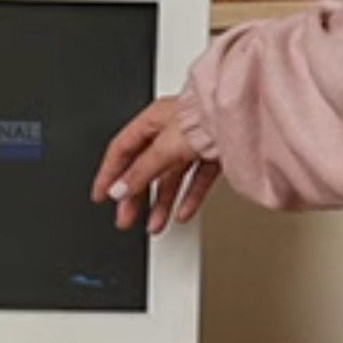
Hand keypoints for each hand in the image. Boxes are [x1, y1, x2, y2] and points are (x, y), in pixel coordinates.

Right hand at [93, 94, 220, 234]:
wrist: (241, 118)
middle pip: (145, 168)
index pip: (121, 150)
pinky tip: (183, 213)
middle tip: (126, 218)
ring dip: (161, 203)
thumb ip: (142, 171)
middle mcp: (171, 130)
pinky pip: (196, 179)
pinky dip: (189, 197)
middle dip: (135, 196)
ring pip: (170, 177)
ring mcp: (192, 142)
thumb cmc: (205, 117)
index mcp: (153, 120)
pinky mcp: (213, 153)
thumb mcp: (164, 148)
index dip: (109, 174)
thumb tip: (120, 189)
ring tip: (155, 225)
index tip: (101, 195)